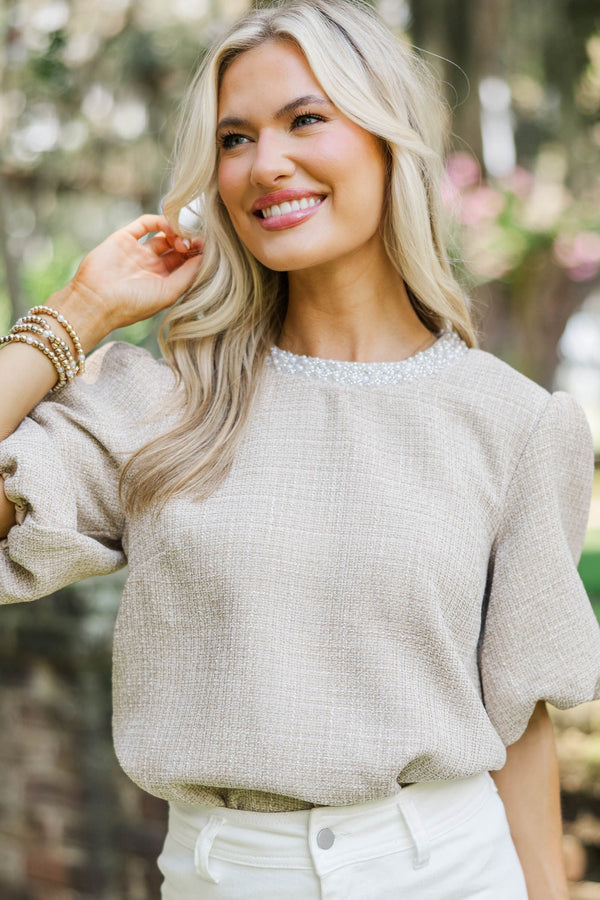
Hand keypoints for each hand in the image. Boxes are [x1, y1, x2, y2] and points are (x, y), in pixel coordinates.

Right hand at [50, 214, 204, 350]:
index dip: (198, 255)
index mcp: (162, 282)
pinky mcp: (123, 238)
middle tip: (197, 242)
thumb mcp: (168, 293)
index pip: (185, 264)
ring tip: (182, 239)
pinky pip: (145, 224)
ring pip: (163, 235)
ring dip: (176, 233)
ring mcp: (137, 252)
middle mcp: (150, 267)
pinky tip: (170, 227)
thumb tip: (205, 257)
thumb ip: (187, 274)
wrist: (96, 301)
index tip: (210, 250)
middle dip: (189, 242)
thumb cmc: (133, 305)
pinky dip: (160, 221)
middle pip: (176, 248)